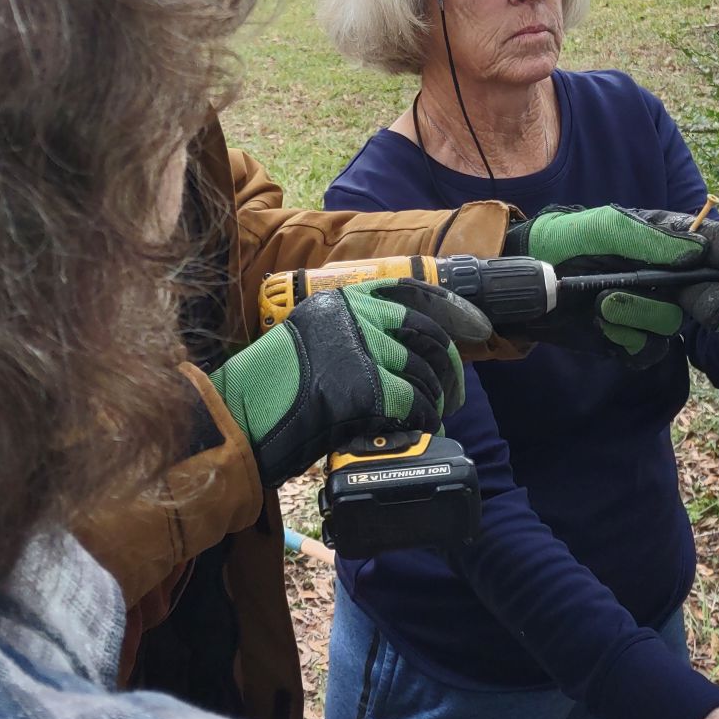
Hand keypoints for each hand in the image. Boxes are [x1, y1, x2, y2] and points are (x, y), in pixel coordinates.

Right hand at [205, 279, 489, 488]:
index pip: (411, 292)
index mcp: (342, 301)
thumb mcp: (309, 341)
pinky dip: (424, 418)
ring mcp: (363, 351)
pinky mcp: (368, 387)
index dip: (451, 309)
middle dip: (451, 365)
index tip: (475, 325)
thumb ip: (348, 336)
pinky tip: (420, 426)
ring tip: (434, 415)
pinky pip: (415, 403)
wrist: (244, 415)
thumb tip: (396, 352)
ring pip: (426, 371)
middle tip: (454, 390)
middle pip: (428, 334)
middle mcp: (356, 318)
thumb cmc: (272, 387)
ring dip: (437, 398)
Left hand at [501, 205, 718, 366]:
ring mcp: (652, 312)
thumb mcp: (606, 228)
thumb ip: (651, 239)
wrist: (526, 279)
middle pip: (710, 297)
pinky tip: (600, 321)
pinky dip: (624, 337)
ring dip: (641, 314)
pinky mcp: (631, 341)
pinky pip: (647, 351)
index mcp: (671, 241)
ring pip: (673, 326)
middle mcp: (669, 280)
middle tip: (707, 308)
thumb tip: (698, 251)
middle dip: (710, 303)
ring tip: (604, 300)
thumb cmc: (566, 240)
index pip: (718, 248)